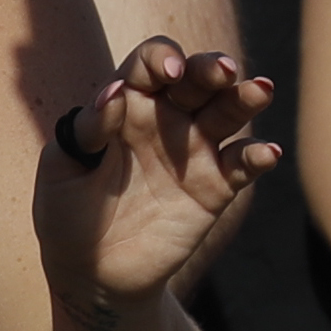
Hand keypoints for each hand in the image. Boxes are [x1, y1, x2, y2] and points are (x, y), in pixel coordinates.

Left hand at [38, 41, 276, 313]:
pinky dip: (258, 156)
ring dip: (246, 98)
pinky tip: (268, 152)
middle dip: (212, 68)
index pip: (149, 65)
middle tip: (225, 71)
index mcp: (126, 104)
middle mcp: (166, 119)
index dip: (161, 58)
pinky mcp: (215, 188)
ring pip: (228, 112)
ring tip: (261, 90)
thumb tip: (116, 91)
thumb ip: (88, 129)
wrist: (91, 272)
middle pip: (196, 79)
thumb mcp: (62, 169)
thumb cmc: (68, 213)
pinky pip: (242, 165)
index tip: (168, 72)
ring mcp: (194, 151)